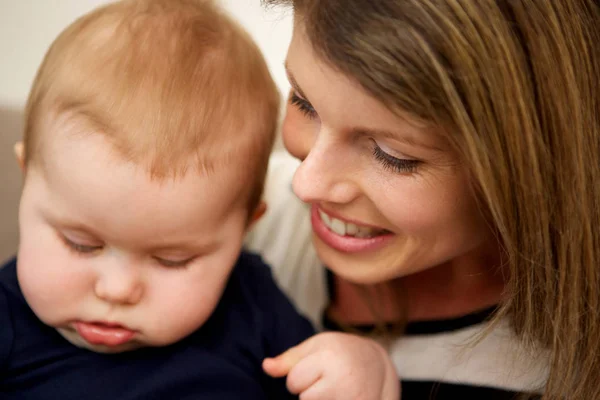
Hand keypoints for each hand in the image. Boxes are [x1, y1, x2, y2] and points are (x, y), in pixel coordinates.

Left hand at [263, 332, 399, 399]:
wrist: (375, 363)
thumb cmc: (339, 352)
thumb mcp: (315, 346)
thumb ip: (289, 359)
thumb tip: (265, 367)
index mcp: (329, 358)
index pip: (294, 382)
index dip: (300, 376)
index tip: (316, 368)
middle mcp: (342, 381)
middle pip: (305, 399)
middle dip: (310, 391)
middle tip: (327, 379)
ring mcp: (352, 399)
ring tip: (334, 388)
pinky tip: (341, 397)